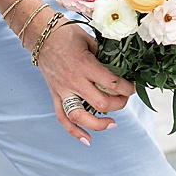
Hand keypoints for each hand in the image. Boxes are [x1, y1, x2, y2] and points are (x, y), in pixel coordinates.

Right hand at [34, 21, 133, 144]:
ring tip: (113, 124)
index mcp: (85, 65)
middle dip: (119, 104)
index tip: (133, 87)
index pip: (112, 83)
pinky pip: (62, 118)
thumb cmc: (68, 34)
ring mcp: (62, 90)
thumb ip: (105, 55)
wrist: (41, 36)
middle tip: (125, 98)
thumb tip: (124, 67)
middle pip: (100, 102)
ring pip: (80, 116)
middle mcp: (73, 81)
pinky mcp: (55, 95)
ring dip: (99, 124)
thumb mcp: (91, 40)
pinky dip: (74, 131)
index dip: (127, 88)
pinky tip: (87, 140)